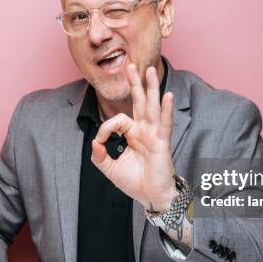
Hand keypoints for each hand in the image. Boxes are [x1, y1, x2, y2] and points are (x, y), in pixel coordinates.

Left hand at [91, 63, 176, 212]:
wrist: (151, 197)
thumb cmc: (135, 182)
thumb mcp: (109, 168)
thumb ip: (99, 155)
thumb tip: (94, 142)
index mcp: (133, 134)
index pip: (118, 120)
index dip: (105, 128)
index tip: (100, 142)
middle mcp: (144, 130)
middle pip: (139, 101)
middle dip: (135, 83)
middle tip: (131, 64)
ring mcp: (154, 134)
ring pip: (152, 106)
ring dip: (152, 88)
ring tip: (150, 70)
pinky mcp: (162, 142)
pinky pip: (164, 123)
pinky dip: (166, 110)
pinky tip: (168, 96)